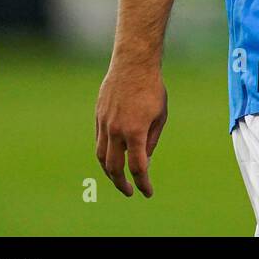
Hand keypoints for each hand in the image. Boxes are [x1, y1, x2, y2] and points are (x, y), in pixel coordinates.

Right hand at [95, 59, 167, 196]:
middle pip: (114, 168)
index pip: (137, 167)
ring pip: (101, 157)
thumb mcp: (160, 116)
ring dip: (109, 172)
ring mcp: (104, 124)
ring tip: (118, 179)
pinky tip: (112, 158)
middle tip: (130, 191)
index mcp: (135, 132)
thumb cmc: (152, 89)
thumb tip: (144, 161)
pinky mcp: (98, 117)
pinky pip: (99, 142)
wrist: (133, 65)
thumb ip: (151, 141)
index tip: (147, 192)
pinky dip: (104, 154)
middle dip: (121, 183)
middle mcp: (116, 131)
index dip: (142, 183)